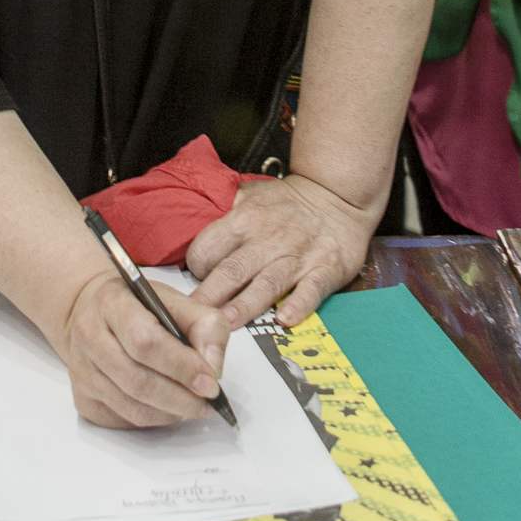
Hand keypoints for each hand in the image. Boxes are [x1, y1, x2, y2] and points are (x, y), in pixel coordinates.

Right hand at [61, 269, 230, 428]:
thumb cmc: (140, 307)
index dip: (181, 366)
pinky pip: (123, 419)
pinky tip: (168, 407)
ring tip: (194, 406)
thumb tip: (214, 368)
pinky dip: (154, 419)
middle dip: (181, 397)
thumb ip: (205, 325)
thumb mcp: (176, 300)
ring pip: (131, 407)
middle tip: (208, 402)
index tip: (210, 382)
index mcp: (112, 302)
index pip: (145, 341)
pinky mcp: (82, 397)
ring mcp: (80, 370)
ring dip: (170, 412)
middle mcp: (88, 335)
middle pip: (137, 381)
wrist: (96, 313)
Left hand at [185, 173, 373, 330]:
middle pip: (232, 270)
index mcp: (244, 220)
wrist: (336, 195)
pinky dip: (299, 304)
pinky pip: (311, 288)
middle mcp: (268, 237)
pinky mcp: (325, 267)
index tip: (190, 289)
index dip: (196, 269)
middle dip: (210, 296)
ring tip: (227, 324)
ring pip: (267, 283)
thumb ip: (221, 214)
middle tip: (193, 320)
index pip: (209, 247)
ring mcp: (297, 254)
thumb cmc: (287, 203)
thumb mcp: (249, 196)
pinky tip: (286, 319)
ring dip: (245, 305)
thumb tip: (185, 230)